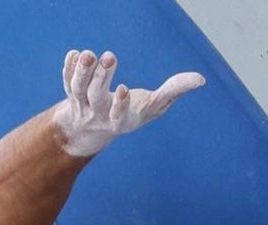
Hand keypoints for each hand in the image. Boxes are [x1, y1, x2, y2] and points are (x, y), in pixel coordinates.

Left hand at [54, 49, 204, 156]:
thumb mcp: (154, 105)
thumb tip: (200, 79)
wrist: (94, 128)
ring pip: (78, 89)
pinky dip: (68, 68)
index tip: (123, 88)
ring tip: (89, 53)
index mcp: (122, 121)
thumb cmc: (132, 112)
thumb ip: (174, 90)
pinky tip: (75, 53)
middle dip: (101, 77)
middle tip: (109, 56)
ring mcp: (83, 105)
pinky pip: (67, 82)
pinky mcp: (72, 93)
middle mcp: (100, 115)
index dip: (120, 104)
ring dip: (82, 71)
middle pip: (96, 97)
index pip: (118, 116)